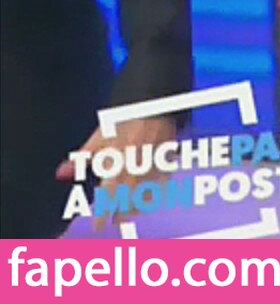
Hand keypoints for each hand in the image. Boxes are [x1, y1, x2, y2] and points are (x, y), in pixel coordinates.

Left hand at [56, 115, 176, 229]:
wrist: (150, 104)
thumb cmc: (120, 122)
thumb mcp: (97, 138)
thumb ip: (80, 158)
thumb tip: (60, 174)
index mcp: (116, 158)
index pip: (108, 192)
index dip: (104, 211)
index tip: (99, 226)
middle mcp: (135, 162)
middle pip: (128, 194)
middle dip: (122, 210)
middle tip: (116, 222)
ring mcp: (153, 161)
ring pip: (147, 190)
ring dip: (138, 205)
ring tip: (130, 215)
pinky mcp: (168, 158)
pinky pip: (163, 180)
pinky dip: (157, 191)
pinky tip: (151, 200)